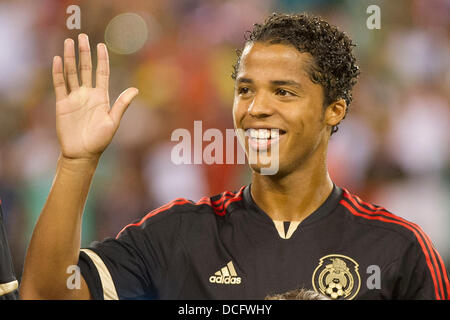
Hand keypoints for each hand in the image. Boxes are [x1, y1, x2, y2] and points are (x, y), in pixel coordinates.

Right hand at [52, 34, 138, 160]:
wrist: (82, 153)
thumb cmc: (100, 140)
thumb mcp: (113, 122)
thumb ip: (122, 105)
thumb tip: (136, 90)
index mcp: (101, 97)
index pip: (102, 73)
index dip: (101, 59)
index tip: (101, 45)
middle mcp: (88, 94)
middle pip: (85, 69)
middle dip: (84, 53)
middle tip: (82, 37)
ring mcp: (74, 98)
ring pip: (71, 73)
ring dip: (69, 58)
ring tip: (68, 42)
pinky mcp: (62, 104)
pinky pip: (60, 85)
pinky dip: (58, 73)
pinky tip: (57, 60)